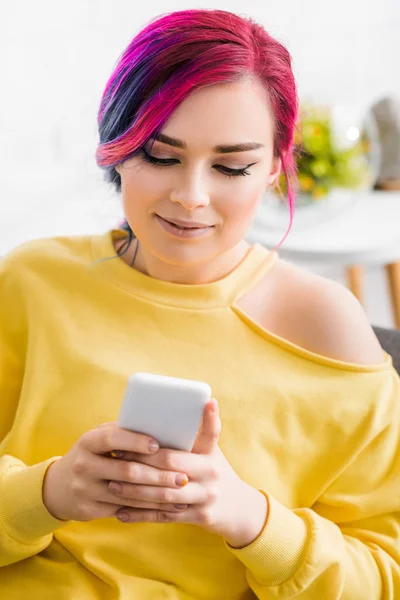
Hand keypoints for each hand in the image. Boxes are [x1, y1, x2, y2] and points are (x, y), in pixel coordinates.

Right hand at [42, 423, 191, 521]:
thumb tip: (160, 425)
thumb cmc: (92, 454)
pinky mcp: (89, 510)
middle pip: (126, 471)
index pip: (112, 438)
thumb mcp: (99, 439)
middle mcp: (83, 465)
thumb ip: (123, 432)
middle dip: (158, 475)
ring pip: (128, 495)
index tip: (157, 444)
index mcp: (88, 441)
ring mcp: (85, 490)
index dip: (135, 441)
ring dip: (158, 496)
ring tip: (182, 494)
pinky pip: (124, 511)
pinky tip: (167, 508)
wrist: (59, 486)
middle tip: (183, 477)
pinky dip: (148, 510)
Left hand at [108, 399, 268, 547]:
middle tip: (115, 460)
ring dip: (136, 492)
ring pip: (163, 498)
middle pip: (168, 473)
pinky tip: (121, 513)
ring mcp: (204, 500)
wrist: (239, 508)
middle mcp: (209, 478)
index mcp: (209, 458)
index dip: (152, 450)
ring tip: (112, 485)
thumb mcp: (213, 450)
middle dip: (139, 468)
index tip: (130, 441)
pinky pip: (164, 517)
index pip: (177, 453)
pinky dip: (141, 515)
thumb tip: (207, 400)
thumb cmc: (217, 471)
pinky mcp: (197, 518)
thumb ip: (205, 430)